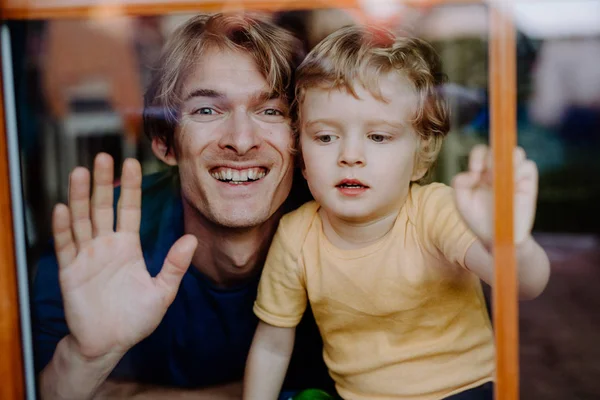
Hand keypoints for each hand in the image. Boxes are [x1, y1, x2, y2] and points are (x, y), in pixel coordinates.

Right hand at [53, 153, 197, 359]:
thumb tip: (192, 239)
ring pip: (82, 220)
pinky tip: (62, 208)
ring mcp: (86, 256)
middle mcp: (106, 246)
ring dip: (81, 197)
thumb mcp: (162, 292)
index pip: (130, 210)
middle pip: (103, 207)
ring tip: (81, 172)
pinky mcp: (70, 271)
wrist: (109, 343)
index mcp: (128, 247)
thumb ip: (174, 265)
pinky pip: (66, 246)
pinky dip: (63, 228)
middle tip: (103, 157)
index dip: (131, 188)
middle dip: (103, 183)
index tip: (132, 163)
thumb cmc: (136, 319)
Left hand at [451, 145, 537, 245]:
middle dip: (492, 157)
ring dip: (508, 160)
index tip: (475, 171)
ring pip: (517, 152)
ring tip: (500, 178)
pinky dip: (521, 170)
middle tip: (487, 175)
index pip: (481, 152)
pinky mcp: (528, 183)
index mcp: (481, 172)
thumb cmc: (478, 219)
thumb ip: (459, 184)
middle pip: (499, 148)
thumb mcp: (461, 203)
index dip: (478, 156)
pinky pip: (529, 166)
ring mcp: (514, 175)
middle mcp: (498, 170)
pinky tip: (512, 183)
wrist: (498, 236)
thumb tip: (472, 174)